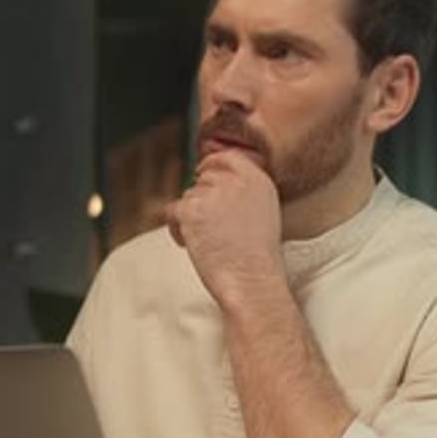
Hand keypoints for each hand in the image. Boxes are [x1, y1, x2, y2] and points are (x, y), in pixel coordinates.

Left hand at [166, 149, 283, 307]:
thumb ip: (243, 195)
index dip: (212, 165)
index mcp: (258, 179)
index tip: (202, 174)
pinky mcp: (190, 209)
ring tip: (208, 243)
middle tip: (210, 229)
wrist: (252, 280)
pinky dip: (177, 229)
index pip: (228, 157)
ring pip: (188, 197)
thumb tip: (213, 188)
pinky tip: (191, 246)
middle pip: (204, 179)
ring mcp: (211, 193)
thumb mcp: (264, 214)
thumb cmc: (258, 260)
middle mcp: (235, 180)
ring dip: (191, 218)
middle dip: (201, 201)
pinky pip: (172, 212)